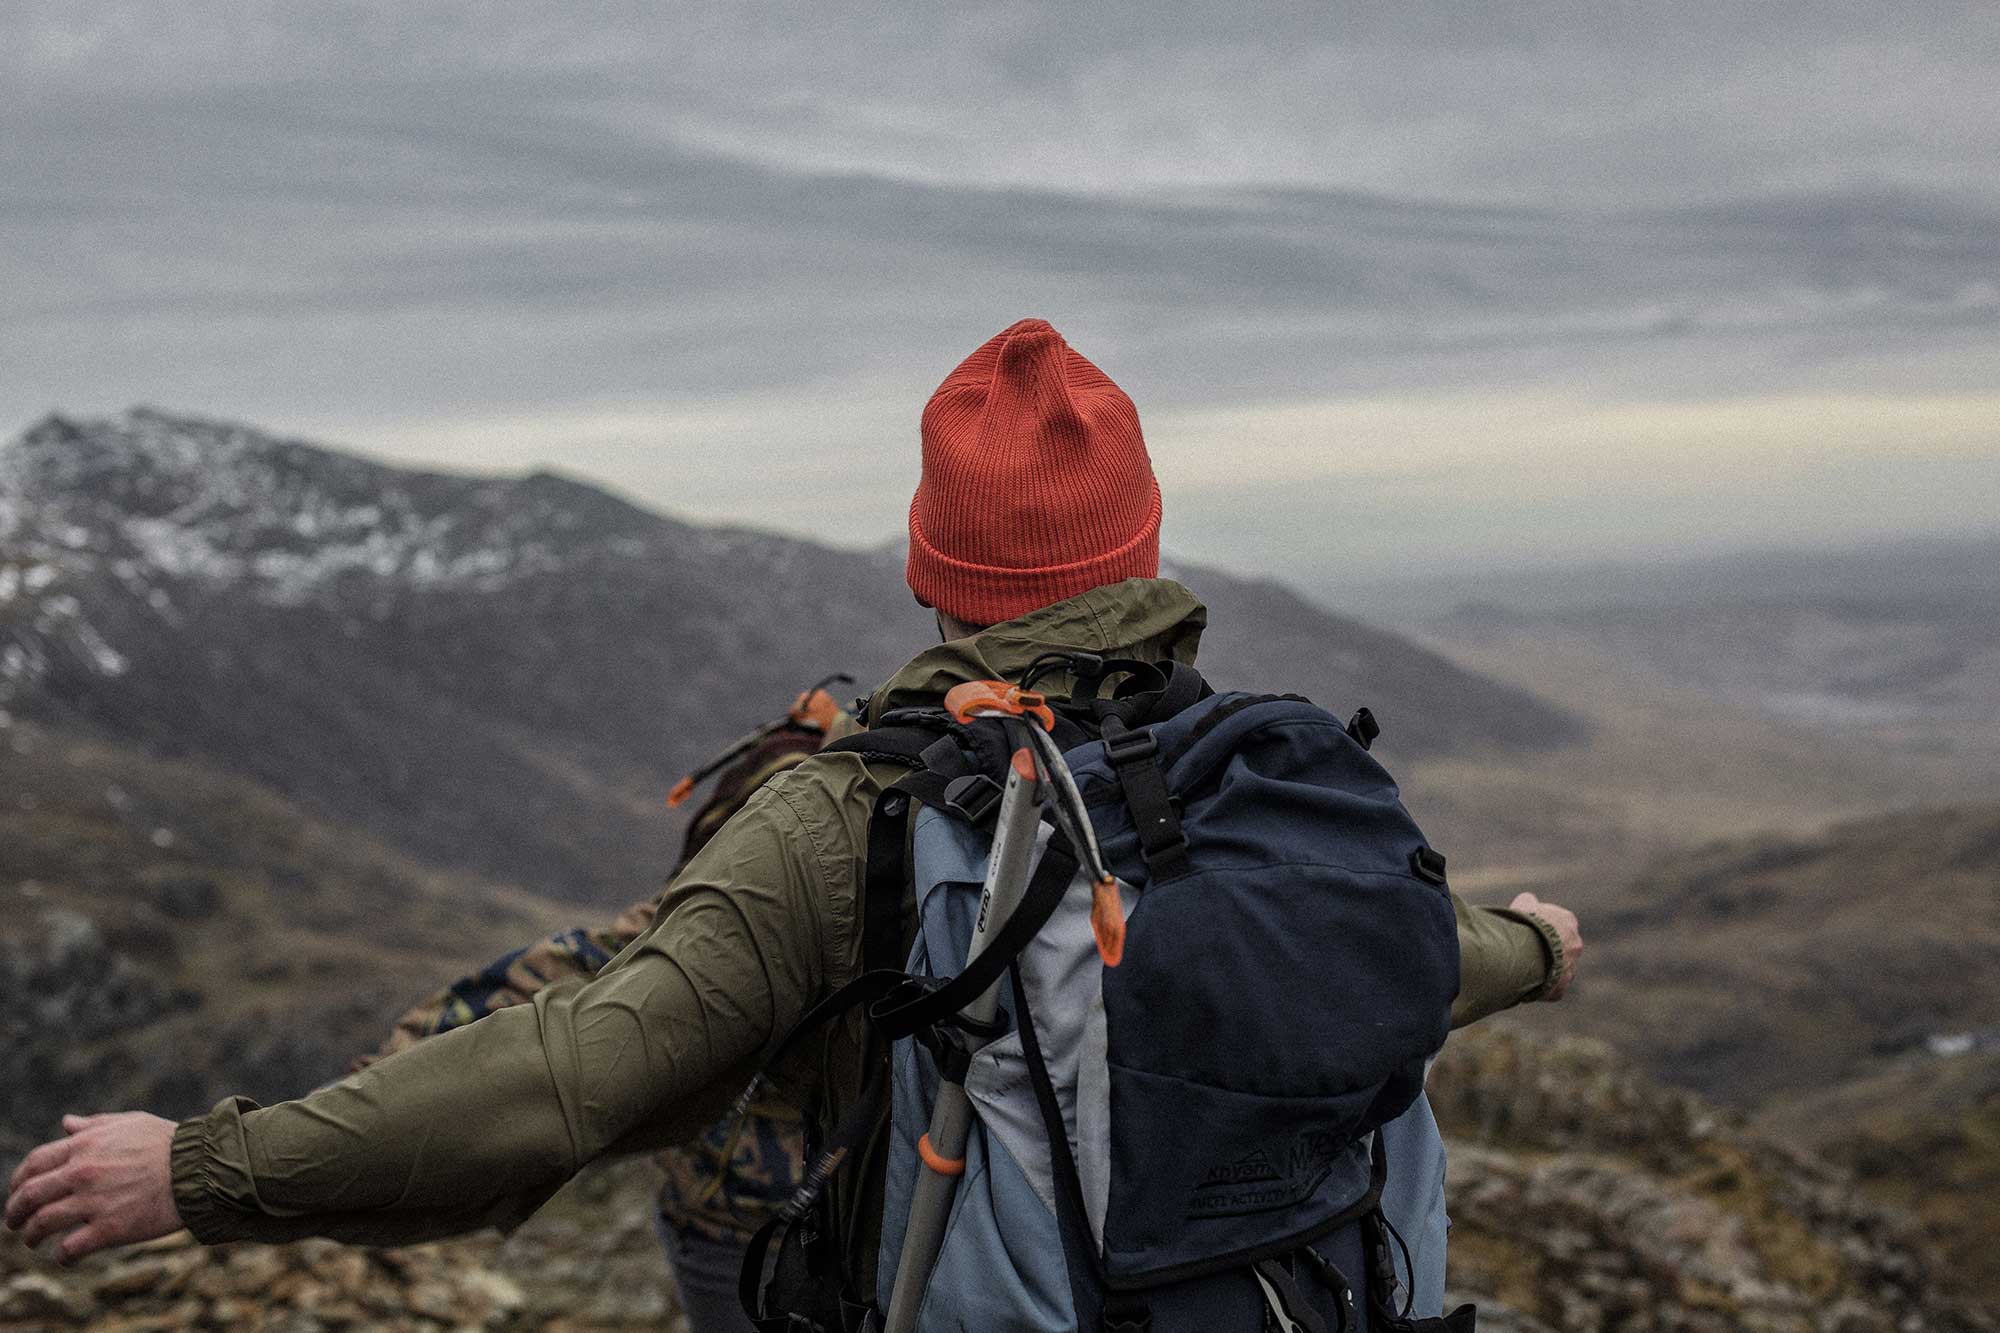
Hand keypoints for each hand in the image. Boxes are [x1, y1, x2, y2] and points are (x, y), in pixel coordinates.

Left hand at [5, 1113, 182, 1261]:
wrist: (200, 1169)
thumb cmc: (167, 1143)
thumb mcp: (130, 1123)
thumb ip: (94, 1124)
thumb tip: (67, 1122)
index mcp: (85, 1146)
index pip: (34, 1164)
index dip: (17, 1181)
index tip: (16, 1192)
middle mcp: (83, 1173)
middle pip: (29, 1196)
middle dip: (15, 1213)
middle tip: (14, 1222)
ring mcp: (94, 1202)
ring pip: (43, 1224)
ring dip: (31, 1236)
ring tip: (33, 1241)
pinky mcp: (110, 1229)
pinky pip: (70, 1249)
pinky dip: (61, 1256)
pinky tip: (65, 1256)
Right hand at [1509, 892, 1582, 1000]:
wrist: (1526, 952)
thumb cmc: (1524, 925)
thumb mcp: (1522, 905)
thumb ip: (1528, 902)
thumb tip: (1528, 900)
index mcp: (1569, 922)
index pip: (1559, 922)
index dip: (1542, 925)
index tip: (1528, 928)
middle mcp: (1575, 945)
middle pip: (1560, 947)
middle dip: (1546, 948)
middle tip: (1525, 949)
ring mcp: (1570, 968)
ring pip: (1557, 969)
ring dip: (1544, 968)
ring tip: (1523, 967)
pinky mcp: (1560, 988)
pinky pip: (1549, 987)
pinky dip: (1539, 986)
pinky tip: (1524, 982)